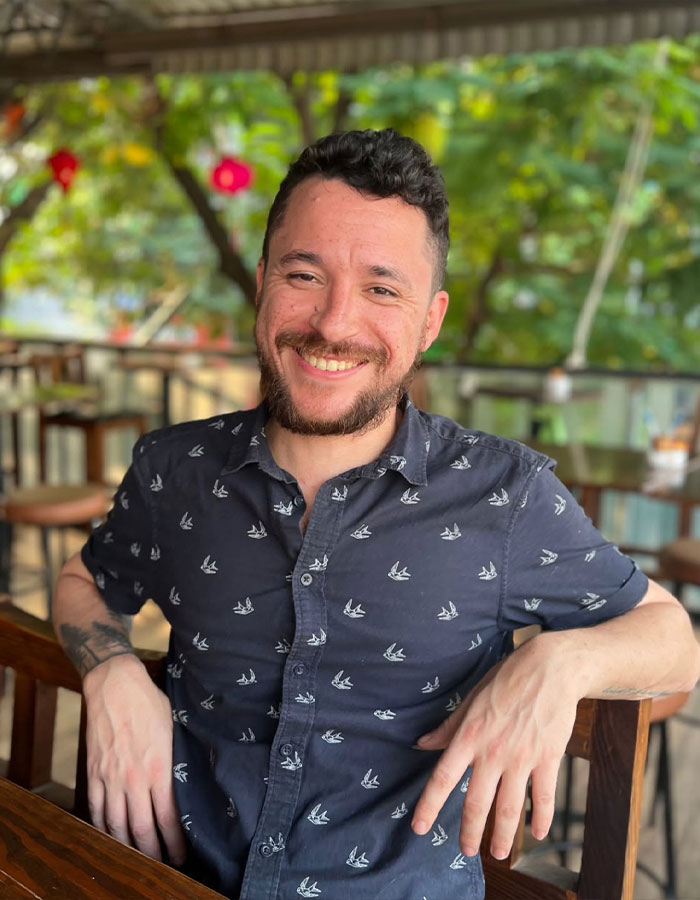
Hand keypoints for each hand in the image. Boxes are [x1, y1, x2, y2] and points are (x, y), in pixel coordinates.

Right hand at [83, 654, 185, 864]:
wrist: (114, 686)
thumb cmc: (150, 704)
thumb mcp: (174, 730)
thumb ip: (178, 760)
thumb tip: (189, 783)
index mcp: (159, 767)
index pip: (169, 816)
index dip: (175, 841)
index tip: (182, 855)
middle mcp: (134, 778)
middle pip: (142, 829)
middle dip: (152, 853)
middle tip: (160, 865)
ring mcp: (111, 777)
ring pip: (116, 825)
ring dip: (126, 847)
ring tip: (137, 859)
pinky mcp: (94, 772)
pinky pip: (96, 809)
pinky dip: (102, 828)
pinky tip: (110, 837)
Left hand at [412, 636, 578, 859]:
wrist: (550, 668)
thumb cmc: (507, 680)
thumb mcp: (472, 699)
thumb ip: (449, 727)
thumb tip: (423, 744)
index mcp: (470, 735)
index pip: (444, 777)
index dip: (430, 805)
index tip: (420, 828)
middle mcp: (493, 751)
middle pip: (477, 802)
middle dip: (470, 831)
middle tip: (466, 851)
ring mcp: (522, 757)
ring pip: (510, 807)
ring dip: (504, 835)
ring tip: (499, 853)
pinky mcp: (548, 758)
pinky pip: (543, 796)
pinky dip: (541, 818)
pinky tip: (537, 833)